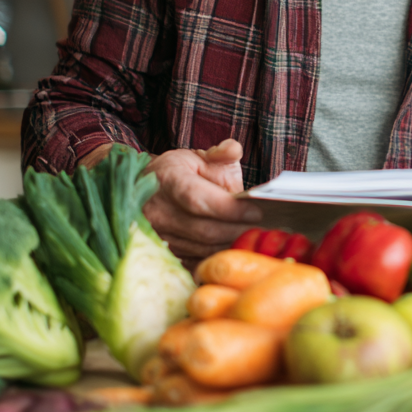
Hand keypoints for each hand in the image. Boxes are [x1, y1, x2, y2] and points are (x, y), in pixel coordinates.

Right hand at [141, 139, 260, 265]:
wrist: (148, 190)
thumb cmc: (181, 172)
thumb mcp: (200, 156)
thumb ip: (221, 152)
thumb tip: (233, 149)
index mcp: (168, 180)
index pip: (198, 200)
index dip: (229, 209)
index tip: (257, 212)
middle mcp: (158, 211)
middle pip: (203, 229)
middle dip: (238, 230)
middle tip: (264, 229)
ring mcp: (158, 235)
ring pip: (202, 249)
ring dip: (231, 245)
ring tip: (255, 239)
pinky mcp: (165, 252)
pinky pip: (196, 261)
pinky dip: (219, 257)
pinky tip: (237, 250)